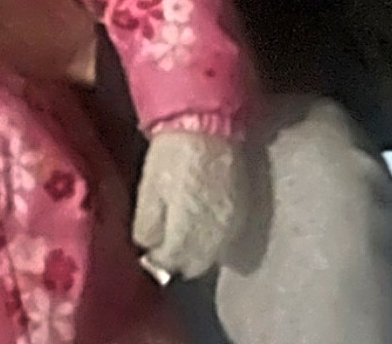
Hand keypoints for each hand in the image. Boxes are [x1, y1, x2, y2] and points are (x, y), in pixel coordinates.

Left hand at [132, 132, 247, 279]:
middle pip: (195, 266)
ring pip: (214, 256)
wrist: (210, 124)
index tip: (150, 245)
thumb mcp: (148, 189)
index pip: (170, 264)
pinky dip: (215, 236)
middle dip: (179, 258)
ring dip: (198, 249)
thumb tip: (147, 250)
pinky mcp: (245, 212)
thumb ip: (147, 227)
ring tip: (185, 228)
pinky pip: (228, 238)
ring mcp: (233, 227)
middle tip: (165, 239)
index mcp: (185, 235)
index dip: (156, 257)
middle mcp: (213, 239)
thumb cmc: (172, 155)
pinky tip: (204, 218)